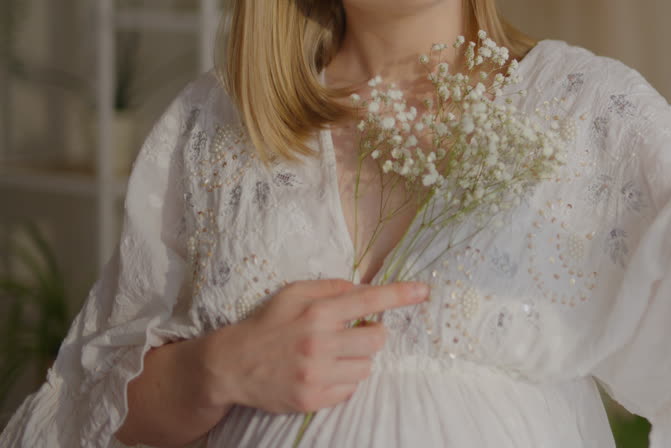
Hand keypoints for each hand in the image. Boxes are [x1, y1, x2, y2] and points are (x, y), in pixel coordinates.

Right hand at [203, 279, 430, 413]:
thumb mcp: (293, 294)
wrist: (230, 365)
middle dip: (372, 336)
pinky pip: (350, 390)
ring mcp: (316, 374)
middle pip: (378, 340)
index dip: (401, 295)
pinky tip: (322, 374)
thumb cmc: (267, 324)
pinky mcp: (312, 399)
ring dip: (357, 360)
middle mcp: (319, 343)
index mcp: (317, 312)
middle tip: (355, 334)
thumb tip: (363, 287)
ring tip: (332, 356)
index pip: (370, 300)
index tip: (424, 291)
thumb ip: (331, 288)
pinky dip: (343, 381)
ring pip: (366, 367)